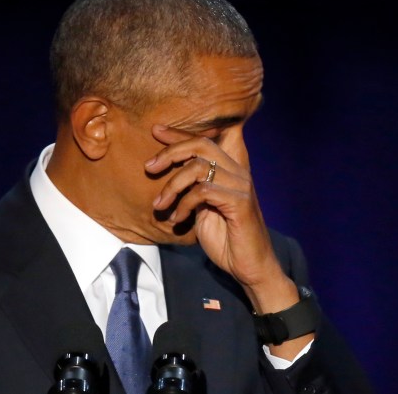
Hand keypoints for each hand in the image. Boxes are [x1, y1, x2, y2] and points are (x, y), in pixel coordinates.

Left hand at [144, 125, 291, 308]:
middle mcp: (238, 172)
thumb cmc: (224, 238)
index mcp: (229, 170)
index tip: (155, 130)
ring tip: (159, 205)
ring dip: (172, 186)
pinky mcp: (239, 202)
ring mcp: (240, 185)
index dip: (179, 133)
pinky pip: (203, 192)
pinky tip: (177, 219)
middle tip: (149, 167)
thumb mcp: (201, 208)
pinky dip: (184, 204)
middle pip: (201, 144)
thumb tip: (168, 171)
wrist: (248, 266)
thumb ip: (192, 187)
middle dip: (171, 151)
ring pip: (198, 168)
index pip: (204, 140)